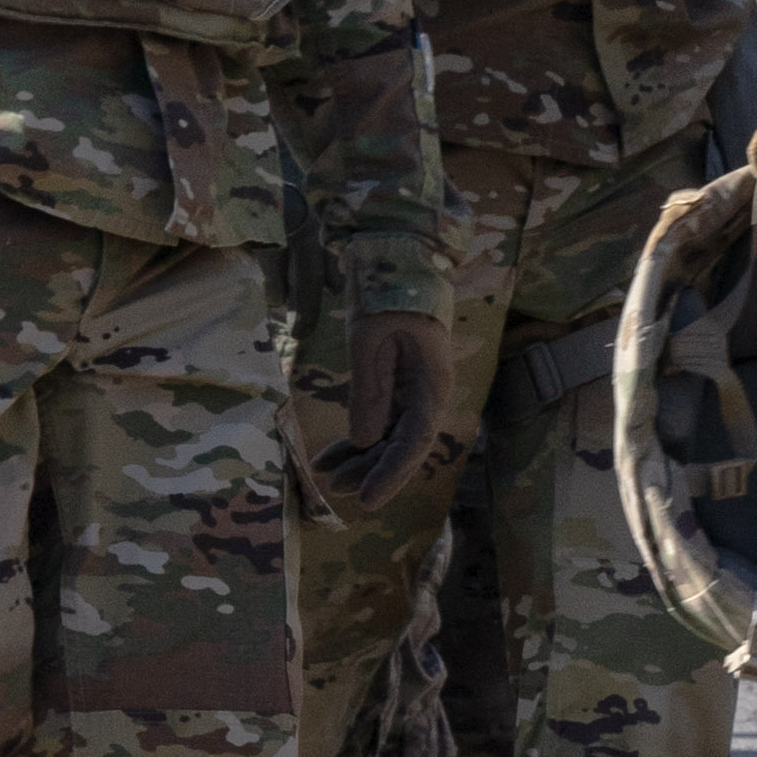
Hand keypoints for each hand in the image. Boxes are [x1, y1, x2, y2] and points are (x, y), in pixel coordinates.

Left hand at [321, 309, 451, 509]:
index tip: (367, 500)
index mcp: (431, 383)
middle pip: (403, 444)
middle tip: (335, 488)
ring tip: (325, 473)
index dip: (391, 474)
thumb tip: (364, 441)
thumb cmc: (387, 292)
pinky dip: (357, 434)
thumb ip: (370, 391)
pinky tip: (331, 452)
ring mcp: (413, 387)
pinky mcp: (398, 380)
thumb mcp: (370, 340)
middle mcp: (427, 392)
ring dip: (361, 456)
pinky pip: (381, 417)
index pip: (414, 442)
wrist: (400, 256)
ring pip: (390, 434)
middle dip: (370, 469)